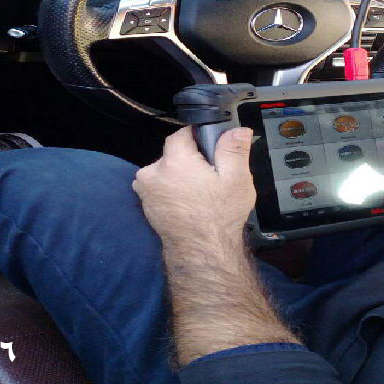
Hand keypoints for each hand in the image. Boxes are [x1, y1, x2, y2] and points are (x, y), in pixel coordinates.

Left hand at [132, 127, 255, 249]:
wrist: (201, 252)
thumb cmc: (218, 218)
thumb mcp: (236, 180)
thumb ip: (234, 150)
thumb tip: (238, 130)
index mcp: (175, 161)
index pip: (182, 133)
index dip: (198, 138)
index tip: (210, 150)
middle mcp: (154, 172)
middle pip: (173, 153)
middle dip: (190, 160)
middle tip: (209, 177)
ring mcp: (146, 190)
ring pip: (166, 170)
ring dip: (179, 176)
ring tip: (199, 193)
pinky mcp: (146, 204)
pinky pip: (159, 187)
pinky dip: (171, 190)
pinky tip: (188, 203)